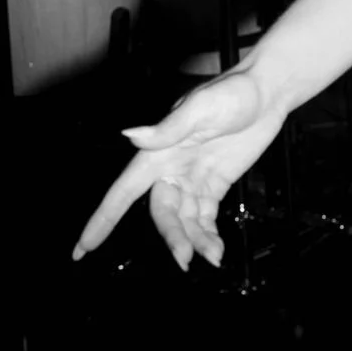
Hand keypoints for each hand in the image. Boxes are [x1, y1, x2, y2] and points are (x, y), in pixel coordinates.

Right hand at [72, 70, 285, 270]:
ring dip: (193, 240)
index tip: (82, 248)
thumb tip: (129, 135)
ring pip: (183, 220)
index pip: (123, 191)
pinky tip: (216, 248)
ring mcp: (193, 178)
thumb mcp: (199, 108)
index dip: (102, 219)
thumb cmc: (232, 91)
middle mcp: (171, 168)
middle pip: (161, 212)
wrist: (269, 91)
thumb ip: (167, 128)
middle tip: (184, 259)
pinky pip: (205, 217)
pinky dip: (208, 234)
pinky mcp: (215, 184)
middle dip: (170, 238)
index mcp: (159, 151)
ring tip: (210, 256)